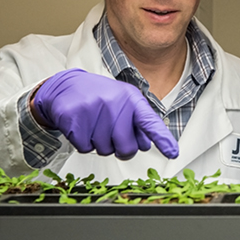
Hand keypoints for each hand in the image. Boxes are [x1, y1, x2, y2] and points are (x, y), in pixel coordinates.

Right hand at [32, 68, 178, 159]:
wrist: (67, 86)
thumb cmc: (100, 97)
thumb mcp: (124, 102)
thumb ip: (138, 122)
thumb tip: (146, 144)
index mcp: (131, 99)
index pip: (151, 123)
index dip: (163, 139)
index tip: (173, 153)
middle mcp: (115, 103)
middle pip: (127, 147)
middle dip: (121, 149)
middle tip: (113, 137)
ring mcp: (94, 110)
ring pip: (105, 150)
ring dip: (100, 144)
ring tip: (95, 125)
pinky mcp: (74, 118)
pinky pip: (85, 148)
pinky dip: (83, 143)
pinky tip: (83, 126)